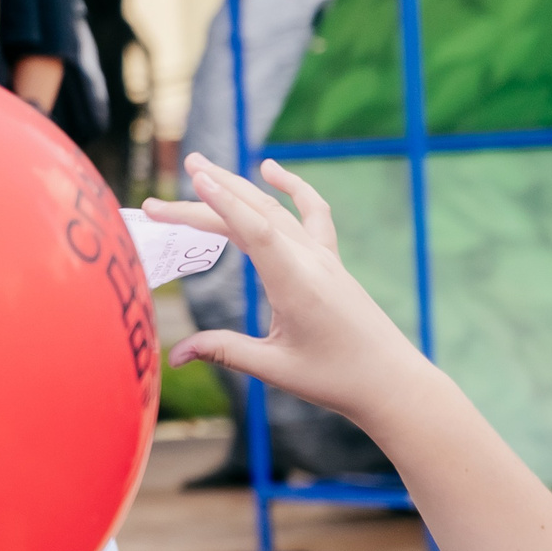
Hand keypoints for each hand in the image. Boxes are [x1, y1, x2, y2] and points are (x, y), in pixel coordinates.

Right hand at [144, 155, 428, 425]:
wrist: (394, 383)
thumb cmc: (338, 379)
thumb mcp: (275, 368)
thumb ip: (223, 351)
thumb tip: (172, 355)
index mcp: (297, 284)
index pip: (255, 231)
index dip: (223, 203)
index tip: (195, 178)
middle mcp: (310, 261)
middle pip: (254, 215)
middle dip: (207, 199)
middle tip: (157, 199)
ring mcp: (323, 257)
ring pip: (275, 209)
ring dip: (237, 185)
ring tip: (200, 168)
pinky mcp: (330, 260)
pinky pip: (311, 212)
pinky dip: (292, 186)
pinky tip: (271, 169)